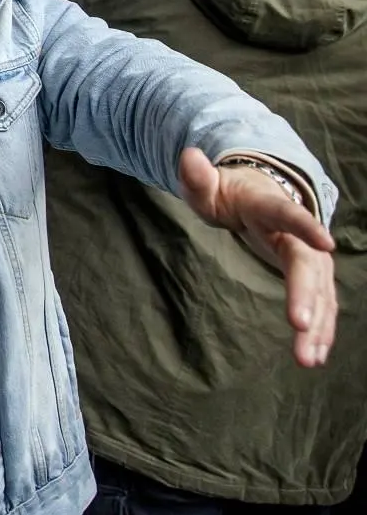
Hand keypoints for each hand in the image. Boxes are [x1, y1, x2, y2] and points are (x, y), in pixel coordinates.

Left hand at [178, 149, 335, 366]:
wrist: (259, 193)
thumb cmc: (227, 192)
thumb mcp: (206, 186)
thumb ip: (196, 176)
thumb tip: (187, 155)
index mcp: (271, 206)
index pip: (290, 214)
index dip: (307, 226)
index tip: (327, 244)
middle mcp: (298, 234)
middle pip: (308, 265)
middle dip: (306, 296)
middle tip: (301, 327)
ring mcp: (310, 256)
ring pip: (320, 292)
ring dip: (318, 326)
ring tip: (307, 359)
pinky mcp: (311, 276)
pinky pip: (321, 304)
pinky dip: (321, 329)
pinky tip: (317, 355)